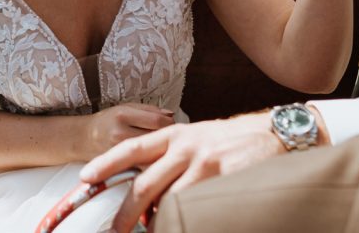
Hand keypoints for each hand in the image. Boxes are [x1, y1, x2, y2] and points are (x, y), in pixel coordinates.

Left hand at [80, 113, 283, 232]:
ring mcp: (204, 164)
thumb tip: (149, 192)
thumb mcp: (196, 138)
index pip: (131, 149)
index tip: (85, 177)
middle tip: (115, 230)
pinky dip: (186, 221)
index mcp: (174, 135)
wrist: (273, 134)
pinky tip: (184, 226)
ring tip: (154, 232)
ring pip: (169, 203)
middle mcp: (185, 148)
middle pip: (144, 185)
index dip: (106, 163)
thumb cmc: (229, 141)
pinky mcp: (224, 179)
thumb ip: (172, 157)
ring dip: (158, 224)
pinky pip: (196, 209)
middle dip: (126, 213)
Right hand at [85, 103, 174, 156]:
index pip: (158, 120)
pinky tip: (154, 158)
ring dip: (162, 151)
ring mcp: (120, 152)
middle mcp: (121, 133)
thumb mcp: (125, 108)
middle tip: (171, 136)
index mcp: (123, 115)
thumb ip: (150, 110)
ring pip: (153, 154)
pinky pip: (145, 165)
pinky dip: (153, 162)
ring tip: (163, 146)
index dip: (170, 122)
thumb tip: (172, 114)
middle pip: (158, 138)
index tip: (172, 123)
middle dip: (169, 137)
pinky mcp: (119, 166)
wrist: (83, 139)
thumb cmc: (107, 121)